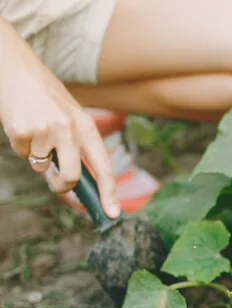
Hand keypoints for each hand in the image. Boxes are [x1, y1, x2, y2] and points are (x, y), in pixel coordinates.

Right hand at [0, 20, 118, 217]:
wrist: (13, 66)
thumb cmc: (43, 94)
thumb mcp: (68, 116)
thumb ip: (74, 146)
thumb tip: (71, 183)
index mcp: (86, 126)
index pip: (103, 166)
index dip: (110, 193)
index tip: (113, 213)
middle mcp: (69, 129)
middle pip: (71, 177)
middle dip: (63, 187)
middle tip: (57, 185)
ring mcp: (44, 131)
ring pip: (41, 166)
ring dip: (35, 156)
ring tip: (33, 129)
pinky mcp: (21, 131)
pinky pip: (21, 153)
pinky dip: (19, 144)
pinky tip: (19, 122)